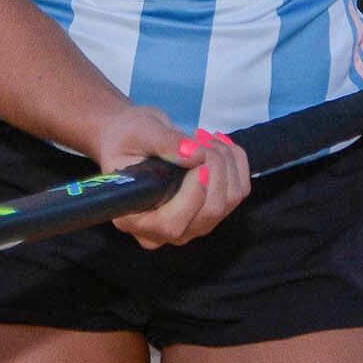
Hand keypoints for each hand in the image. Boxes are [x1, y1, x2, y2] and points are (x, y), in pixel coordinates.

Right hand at [94, 105, 250, 249]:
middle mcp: (162, 232)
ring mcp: (188, 226)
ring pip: (226, 203)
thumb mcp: (138, 131)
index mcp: (134, 218)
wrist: (130, 140)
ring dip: (226, 163)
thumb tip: (195, 154)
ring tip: (205, 136)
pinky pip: (236, 194)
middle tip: (201, 136)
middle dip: (216, 169)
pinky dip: (236, 164)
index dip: (193, 196)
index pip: (172, 224)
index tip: (200, 159)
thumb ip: (165, 142)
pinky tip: (219, 144)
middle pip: (207, 214)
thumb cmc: (125, 137)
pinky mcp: (206, 213)